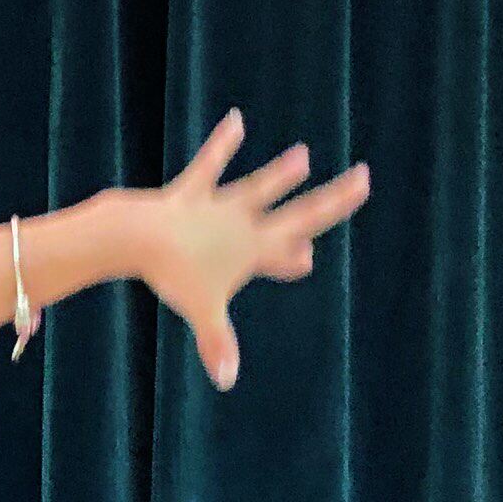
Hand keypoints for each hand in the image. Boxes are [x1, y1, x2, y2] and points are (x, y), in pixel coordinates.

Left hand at [126, 114, 369, 391]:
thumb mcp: (202, 311)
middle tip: (362, 179)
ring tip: (302, 158)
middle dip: (331, 199)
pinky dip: (223, 142)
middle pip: (295, 211)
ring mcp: (220, 204)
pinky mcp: (191, 192)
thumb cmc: (174, 275)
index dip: (299, 256)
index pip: (291, 249)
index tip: (307, 261)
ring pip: (258, 186)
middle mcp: (244, 223)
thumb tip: (227, 382)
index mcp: (253, 250)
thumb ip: (218, 344)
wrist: (140, 235)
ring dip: (281, 173)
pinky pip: (209, 165)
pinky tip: (236, 119)